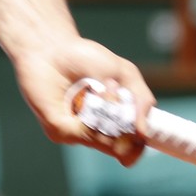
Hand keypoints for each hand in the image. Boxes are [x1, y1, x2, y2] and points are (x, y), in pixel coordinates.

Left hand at [14, 37, 154, 166]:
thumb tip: (143, 134)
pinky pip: (83, 134)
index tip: (142, 128)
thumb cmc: (87, 59)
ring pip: (104, 141)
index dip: (139, 145)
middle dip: (127, 121)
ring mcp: (76, 133)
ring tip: (107, 83)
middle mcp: (94, 133)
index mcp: (111, 124)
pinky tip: (93, 92)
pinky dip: (94, 114)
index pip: (130, 150)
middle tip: (116, 87)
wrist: (52, 46)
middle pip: (121, 149)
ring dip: (112, 112)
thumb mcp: (125, 74)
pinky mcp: (58, 129)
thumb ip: (142, 100)